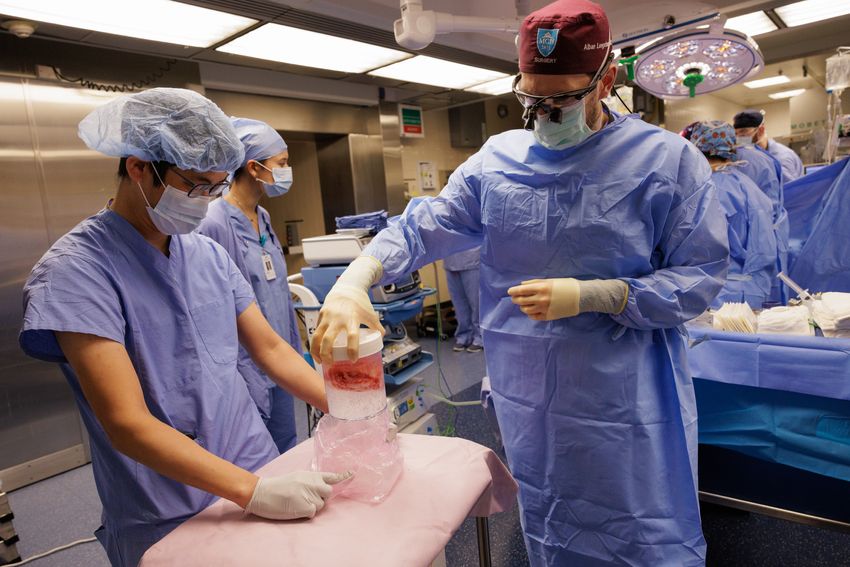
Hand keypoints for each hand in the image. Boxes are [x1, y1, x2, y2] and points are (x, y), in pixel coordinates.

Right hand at [245, 470, 352, 520]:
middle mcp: (313, 483)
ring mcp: (310, 495)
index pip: (331, 476)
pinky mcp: (306, 507)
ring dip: (311, 506)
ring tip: (296, 502)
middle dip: (322, 497)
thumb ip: (310, 480)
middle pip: (329, 493)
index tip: (354, 473)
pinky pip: (313, 513)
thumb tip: (320, 487)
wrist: (262, 492)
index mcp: (311, 475)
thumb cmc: (277, 486)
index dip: (344, 476)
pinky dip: (305, 513)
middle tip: (307, 498)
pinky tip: (294, 508)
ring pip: (321, 505)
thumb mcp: (296, 477)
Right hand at [311, 285, 383, 363]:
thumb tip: (382, 338)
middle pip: (327, 339)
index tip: (353, 360)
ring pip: (316, 336)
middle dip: (326, 354)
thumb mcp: (371, 314)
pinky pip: (316, 331)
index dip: (352, 349)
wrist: (347, 288)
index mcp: (352, 319)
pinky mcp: (320, 315)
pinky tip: (318, 351)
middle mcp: (337, 318)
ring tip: (319, 361)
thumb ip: (376, 326)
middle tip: (330, 364)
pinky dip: (315, 342)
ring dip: (316, 351)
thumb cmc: (360, 303)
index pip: (352, 336)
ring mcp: (327, 317)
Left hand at [508, 278, 628, 320]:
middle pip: (521, 301)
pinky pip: (534, 317)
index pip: (520, 290)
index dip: (513, 291)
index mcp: (541, 287)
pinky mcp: (549, 316)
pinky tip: (532, 310)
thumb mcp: (551, 280)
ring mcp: (544, 309)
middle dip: (516, 299)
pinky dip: (530, 314)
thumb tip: (522, 285)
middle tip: (515, 298)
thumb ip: (535, 283)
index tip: (510, 291)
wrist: (582, 296)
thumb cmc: (567, 285)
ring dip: (522, 307)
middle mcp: (541, 299)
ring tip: (524, 304)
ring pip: (526, 310)